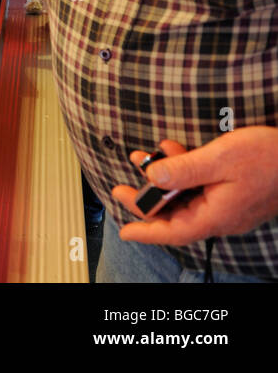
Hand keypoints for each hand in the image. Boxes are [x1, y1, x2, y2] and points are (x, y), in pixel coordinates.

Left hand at [111, 128, 277, 246]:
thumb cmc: (269, 157)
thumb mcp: (220, 158)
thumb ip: (184, 169)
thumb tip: (152, 176)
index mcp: (216, 215)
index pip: (174, 231)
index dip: (146, 232)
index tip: (124, 231)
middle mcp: (221, 216)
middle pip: (175, 215)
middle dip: (147, 201)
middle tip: (121, 188)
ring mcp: (228, 206)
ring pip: (186, 199)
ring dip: (163, 180)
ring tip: (144, 157)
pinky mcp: (233, 194)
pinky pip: (200, 189)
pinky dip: (183, 172)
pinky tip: (173, 151)